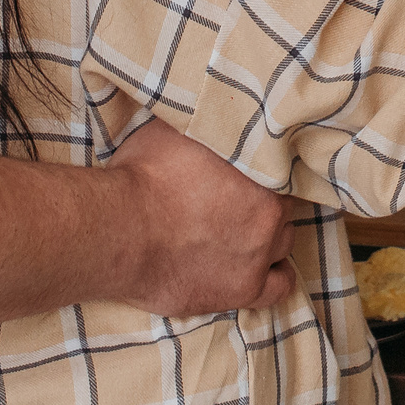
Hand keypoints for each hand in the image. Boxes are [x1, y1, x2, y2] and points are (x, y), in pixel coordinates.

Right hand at [105, 118, 296, 313]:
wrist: (120, 231)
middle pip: (282, 207)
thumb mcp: (174, 130)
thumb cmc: (142, 178)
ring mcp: (258, 257)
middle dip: (265, 204)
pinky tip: (262, 269)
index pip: (282, 169)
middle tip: (240, 202)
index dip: (264, 171)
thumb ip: (205, 127)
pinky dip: (274, 278)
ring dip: (269, 238)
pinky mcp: (242, 291)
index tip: (246, 174)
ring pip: (284, 244)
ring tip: (245, 234)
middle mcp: (268, 216)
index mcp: (260, 173)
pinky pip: (280, 288)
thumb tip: (209, 113)